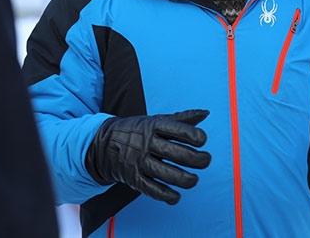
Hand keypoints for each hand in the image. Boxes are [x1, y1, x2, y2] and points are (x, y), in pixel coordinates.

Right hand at [85, 109, 211, 204]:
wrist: (104, 143)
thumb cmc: (138, 131)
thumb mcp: (156, 119)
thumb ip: (182, 119)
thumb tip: (206, 113)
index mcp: (153, 125)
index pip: (178, 130)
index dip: (195, 136)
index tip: (202, 140)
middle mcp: (146, 142)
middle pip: (176, 153)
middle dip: (197, 159)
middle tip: (205, 161)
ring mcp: (139, 161)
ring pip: (167, 174)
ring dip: (186, 180)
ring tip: (194, 179)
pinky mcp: (133, 177)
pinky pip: (152, 189)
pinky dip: (167, 195)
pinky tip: (176, 196)